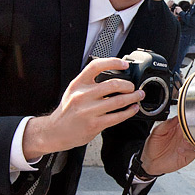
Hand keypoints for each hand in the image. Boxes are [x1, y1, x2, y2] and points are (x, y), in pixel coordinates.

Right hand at [22, 58, 141, 159]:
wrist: (56, 131)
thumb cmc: (68, 111)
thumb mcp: (74, 91)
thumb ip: (90, 83)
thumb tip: (114, 75)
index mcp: (77, 84)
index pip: (96, 66)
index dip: (112, 62)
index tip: (124, 65)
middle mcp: (82, 95)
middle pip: (113, 84)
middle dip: (128, 85)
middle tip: (133, 87)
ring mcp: (88, 111)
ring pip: (118, 101)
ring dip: (133, 97)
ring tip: (138, 96)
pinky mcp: (95, 124)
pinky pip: (118, 116)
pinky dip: (129, 111)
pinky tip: (133, 109)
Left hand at [139, 117, 194, 175]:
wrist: (150, 161)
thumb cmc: (153, 146)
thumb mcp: (156, 132)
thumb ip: (166, 124)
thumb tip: (176, 117)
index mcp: (177, 129)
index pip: (187, 122)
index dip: (188, 120)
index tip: (187, 120)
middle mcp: (183, 138)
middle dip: (194, 131)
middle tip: (188, 131)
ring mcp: (185, 147)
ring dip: (193, 141)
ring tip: (184, 141)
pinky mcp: (186, 157)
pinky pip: (193, 154)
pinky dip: (189, 152)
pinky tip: (180, 151)